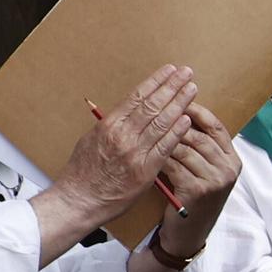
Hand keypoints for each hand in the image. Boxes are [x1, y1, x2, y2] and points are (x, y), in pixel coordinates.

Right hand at [47, 65, 196, 229]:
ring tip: (192, 89)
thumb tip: (127, 112)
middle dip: (172, 86)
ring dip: (179, 103)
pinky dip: (177, 132)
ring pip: (161, 123)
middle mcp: (123, 135)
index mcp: (109, 125)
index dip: (156, 82)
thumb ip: (111, 126)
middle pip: (153, 105)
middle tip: (187, 73)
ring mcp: (135, 153)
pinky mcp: (145, 170)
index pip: (137, 97)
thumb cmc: (83, 172)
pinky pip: (165, 147)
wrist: (79, 200)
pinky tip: (188, 119)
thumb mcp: (91, 140)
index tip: (169, 70)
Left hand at [155, 103, 241, 255]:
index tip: (176, 98)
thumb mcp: (203, 171)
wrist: (188, 233)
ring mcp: (216, 180)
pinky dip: (159, 157)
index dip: (196, 111)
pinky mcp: (199, 190)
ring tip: (147, 132)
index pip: (215, 126)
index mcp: (232, 159)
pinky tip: (146, 153)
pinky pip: (174, 165)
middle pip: (199, 135)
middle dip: (175, 122)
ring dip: (164, 139)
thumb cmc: (192, 197)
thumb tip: (179, 112)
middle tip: (153, 113)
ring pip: (185, 148)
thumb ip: (199, 148)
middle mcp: (228, 168)